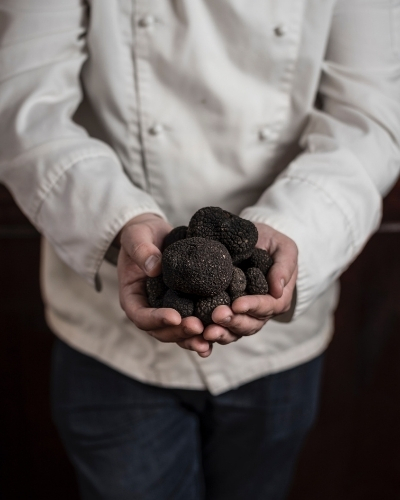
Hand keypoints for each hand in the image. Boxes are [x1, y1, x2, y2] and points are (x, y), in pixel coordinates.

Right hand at [117, 213, 212, 356]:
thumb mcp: (137, 236)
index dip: (156, 319)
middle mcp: (149, 309)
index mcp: (133, 297)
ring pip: (178, 333)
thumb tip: (154, 268)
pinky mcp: (185, 307)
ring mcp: (167, 310)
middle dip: (179, 332)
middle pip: (161, 331)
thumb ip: (141, 250)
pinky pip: (192, 323)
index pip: (140, 316)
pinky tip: (220, 333)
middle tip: (198, 327)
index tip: (175, 316)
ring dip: (194, 338)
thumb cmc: (142, 235)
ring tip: (211, 335)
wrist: (156, 235)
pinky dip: (204, 332)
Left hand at [202, 222, 297, 344]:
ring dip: (220, 333)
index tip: (238, 304)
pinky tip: (197, 338)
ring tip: (205, 332)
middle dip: (233, 322)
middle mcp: (259, 313)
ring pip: (232, 332)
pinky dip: (206, 338)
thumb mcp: (283, 248)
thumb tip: (278, 290)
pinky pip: (217, 330)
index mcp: (276, 299)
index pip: (266, 306)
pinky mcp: (223, 315)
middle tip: (217, 315)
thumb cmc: (269, 243)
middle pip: (248, 324)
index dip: (252, 306)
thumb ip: (284, 266)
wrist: (247, 243)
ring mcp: (240, 317)